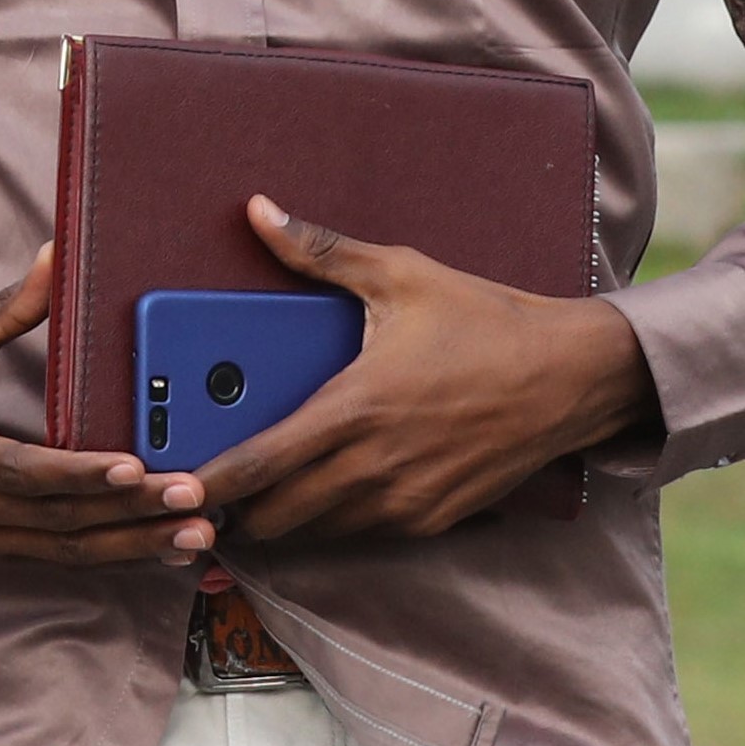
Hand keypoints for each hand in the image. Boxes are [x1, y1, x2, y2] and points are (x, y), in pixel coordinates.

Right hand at [0, 246, 214, 565]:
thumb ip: (7, 309)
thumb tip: (57, 254)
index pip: (19, 470)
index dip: (78, 473)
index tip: (134, 467)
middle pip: (56, 519)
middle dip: (131, 511)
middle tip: (196, 497)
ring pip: (65, 551)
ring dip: (135, 545)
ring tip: (197, 532)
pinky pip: (59, 560)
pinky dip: (114, 556)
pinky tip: (161, 546)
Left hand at [187, 196, 655, 542]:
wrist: (577, 376)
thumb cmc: (487, 321)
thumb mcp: (400, 275)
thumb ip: (318, 252)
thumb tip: (258, 212)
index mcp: (352, 409)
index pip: (254, 466)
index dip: (203, 485)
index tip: (167, 488)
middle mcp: (373, 467)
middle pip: (272, 517)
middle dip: (234, 507)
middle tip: (212, 485)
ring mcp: (404, 501)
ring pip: (314, 531)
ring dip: (283, 515)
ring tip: (262, 487)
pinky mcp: (431, 519)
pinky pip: (360, 534)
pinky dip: (334, 519)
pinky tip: (327, 485)